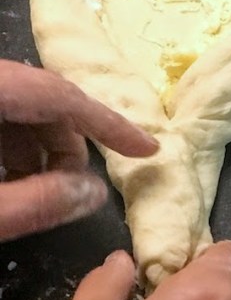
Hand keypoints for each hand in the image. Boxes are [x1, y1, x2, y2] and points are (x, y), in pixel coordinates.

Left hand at [0, 59, 157, 240]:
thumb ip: (37, 202)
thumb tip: (94, 196)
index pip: (66, 97)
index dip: (111, 125)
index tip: (147, 149)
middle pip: (45, 101)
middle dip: (68, 145)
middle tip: (73, 189)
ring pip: (22, 108)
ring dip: (39, 149)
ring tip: (34, 194)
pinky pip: (1, 114)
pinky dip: (13, 146)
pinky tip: (9, 182)